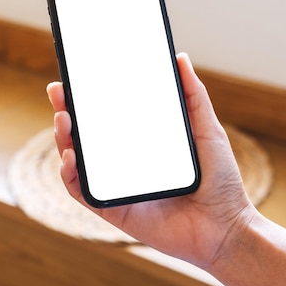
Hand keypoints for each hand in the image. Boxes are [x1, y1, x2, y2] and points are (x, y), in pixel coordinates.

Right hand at [47, 53, 255, 268]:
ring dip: (63, 140)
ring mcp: (118, 187)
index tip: (75, 77)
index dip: (88, 99)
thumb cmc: (221, 181)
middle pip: (86, 137)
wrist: (226, 226)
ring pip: (78, 162)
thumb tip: (179, 58)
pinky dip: (70, 175)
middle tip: (58, 91)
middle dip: (67, 113)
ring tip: (63, 118)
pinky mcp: (114, 211)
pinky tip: (69, 156)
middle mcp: (125, 165)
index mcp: (142, 145)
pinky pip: (83, 192)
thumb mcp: (206, 130)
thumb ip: (193, 96)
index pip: (108, 118)